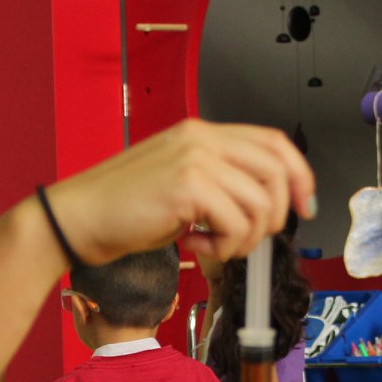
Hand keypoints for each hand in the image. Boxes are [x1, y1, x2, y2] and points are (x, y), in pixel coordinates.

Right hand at [44, 120, 316, 266]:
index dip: (299, 175)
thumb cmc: (121, 209)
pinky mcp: (188, 185)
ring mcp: (196, 158)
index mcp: (201, 132)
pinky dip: (223, 248)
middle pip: (277, 170)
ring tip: (211, 246)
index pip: (274, 142)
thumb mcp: (178, 184)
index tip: (304, 206)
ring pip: (261, 203)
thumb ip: (218, 182)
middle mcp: (202, 138)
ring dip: (244, 238)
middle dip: (275, 216)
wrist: (78, 219)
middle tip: (247, 240)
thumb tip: (264, 206)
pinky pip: (237, 225)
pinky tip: (194, 247)